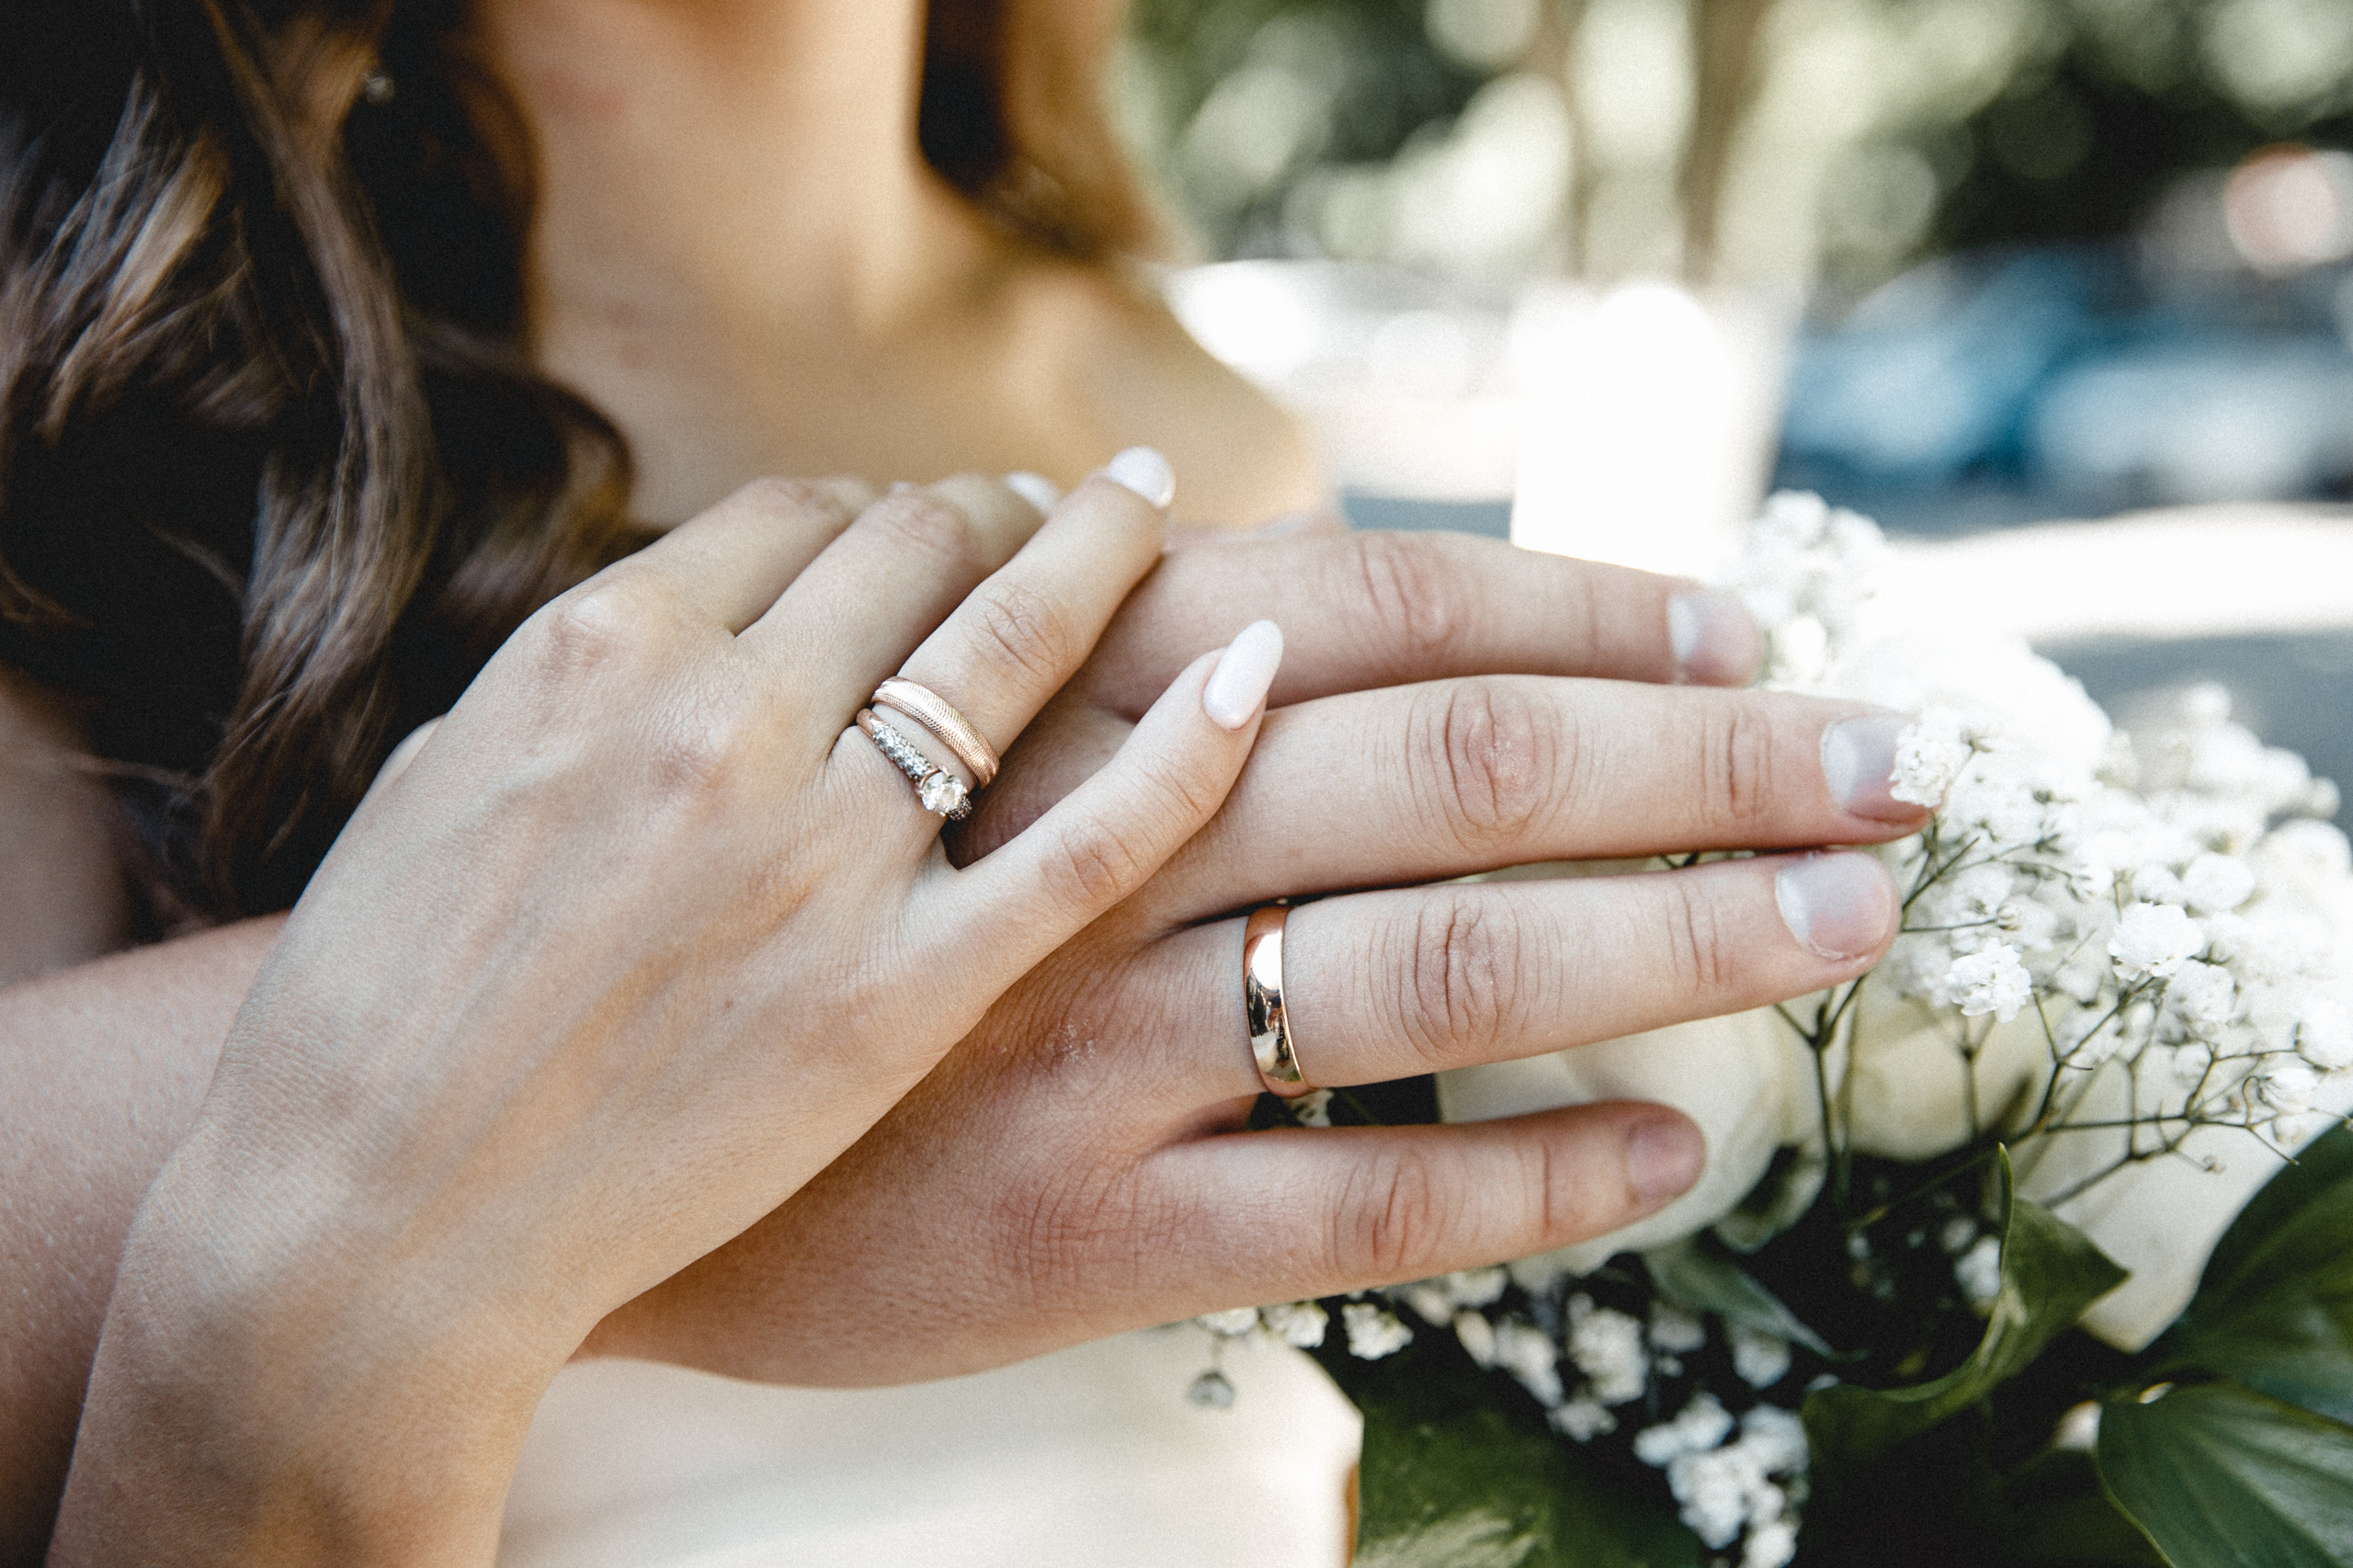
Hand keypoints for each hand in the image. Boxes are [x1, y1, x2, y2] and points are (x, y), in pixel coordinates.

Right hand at [52, 463, 1278, 1563]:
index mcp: (602, 650)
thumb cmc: (382, 1007)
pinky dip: (1191, 744)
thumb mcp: (456, 778)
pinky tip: (1253, 670)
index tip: (930, 518)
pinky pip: (1090, 843)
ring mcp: (825, 854)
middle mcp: (727, 718)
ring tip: (1141, 517)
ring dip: (1093, 553)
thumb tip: (711, 613)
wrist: (375, 1218)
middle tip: (1059, 507)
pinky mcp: (904, 991)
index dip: (883, 502)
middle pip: (917, 546)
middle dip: (999, 508)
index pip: (800, 511)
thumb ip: (597, 682)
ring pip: (1011, 643)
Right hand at [588, 530, 1926, 1384]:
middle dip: (1708, 761)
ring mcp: (1097, 1048)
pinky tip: (1671, 1153)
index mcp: (1073, 697)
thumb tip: (1376, 634)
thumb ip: (1143, 675)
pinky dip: (1538, 1184)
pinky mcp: (1087, 1233)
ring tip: (1842, 929)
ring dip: (1674, 944)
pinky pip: (1365, 1212)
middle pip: (1465, 773)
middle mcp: (1099, 848)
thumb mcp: (954, 736)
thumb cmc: (810, 903)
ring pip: (1444, 979)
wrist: (591, 1119)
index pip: (1388, 608)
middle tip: (1892, 771)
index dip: (1593, 610)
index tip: (1749, 629)